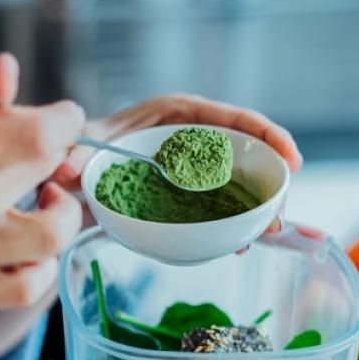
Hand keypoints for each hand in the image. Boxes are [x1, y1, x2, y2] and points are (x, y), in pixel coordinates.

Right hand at [0, 55, 85, 312]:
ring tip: (44, 195)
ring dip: (62, 209)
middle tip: (32, 147)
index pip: (34, 134)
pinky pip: (28, 288)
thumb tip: (11, 67)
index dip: (63, 119)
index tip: (62, 115)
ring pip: (51, 235)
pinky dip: (43, 264)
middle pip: (42, 170)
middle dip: (53, 151)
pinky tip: (27, 241)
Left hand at [50, 94, 304, 238]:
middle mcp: (192, 137)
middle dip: (271, 179)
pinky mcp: (190, 194)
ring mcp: (194, 167)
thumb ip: (75, 156)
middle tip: (277, 217)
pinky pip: (220, 205)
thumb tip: (66, 167)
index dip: (267, 134)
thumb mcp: (81, 148)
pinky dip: (233, 223)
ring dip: (257, 206)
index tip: (292, 159)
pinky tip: (238, 246)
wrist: (70, 175)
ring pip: (238, 181)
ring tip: (264, 234)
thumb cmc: (82, 147)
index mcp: (176, 113)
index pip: (232, 118)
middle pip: (245, 151)